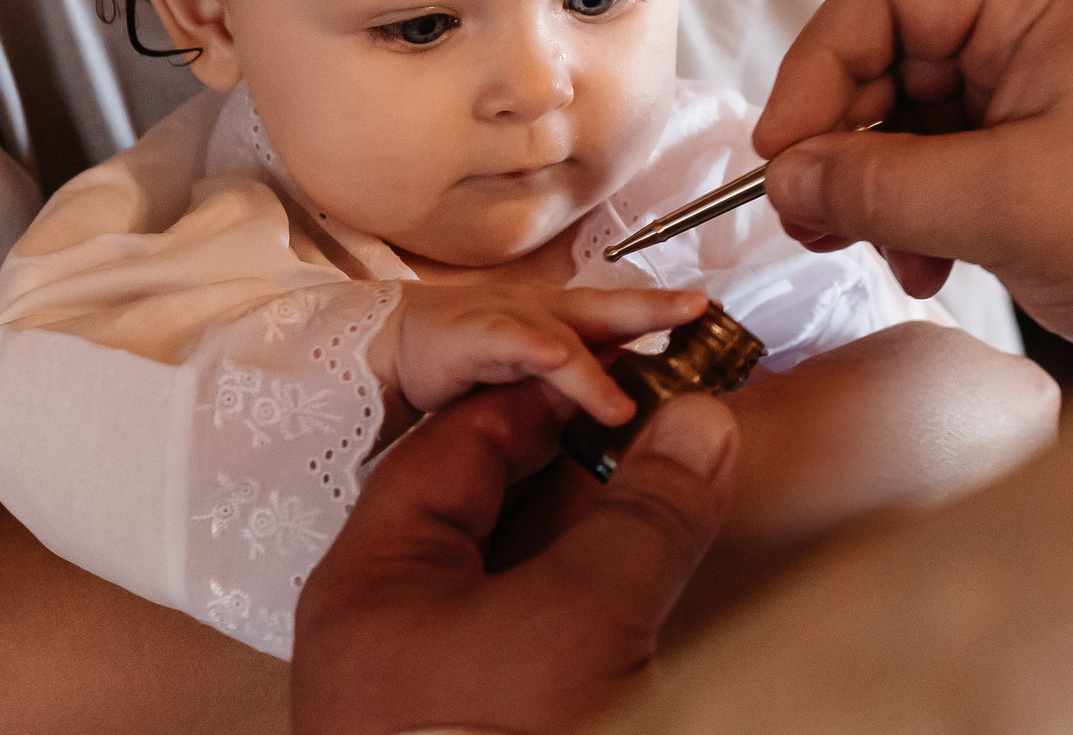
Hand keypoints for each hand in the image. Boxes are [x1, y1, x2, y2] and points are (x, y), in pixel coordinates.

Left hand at [292, 382, 736, 734]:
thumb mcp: (582, 622)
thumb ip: (644, 515)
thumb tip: (699, 426)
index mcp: (373, 577)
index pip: (459, 440)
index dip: (552, 394)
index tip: (635, 372)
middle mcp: (388, 625)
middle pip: (486, 504)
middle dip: (582, 460)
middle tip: (671, 423)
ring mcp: (430, 687)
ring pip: (516, 572)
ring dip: (598, 530)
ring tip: (681, 491)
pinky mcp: (481, 725)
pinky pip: (535, 636)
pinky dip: (595, 598)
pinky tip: (655, 583)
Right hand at [380, 283, 707, 437]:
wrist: (393, 347)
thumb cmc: (474, 365)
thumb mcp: (538, 388)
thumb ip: (583, 398)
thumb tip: (642, 422)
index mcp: (568, 324)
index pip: (627, 321)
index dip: (669, 320)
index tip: (719, 326)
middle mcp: (546, 315)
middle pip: (609, 310)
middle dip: (655, 309)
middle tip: (699, 309)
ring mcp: (509, 321)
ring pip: (562, 334)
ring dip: (596, 367)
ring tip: (627, 402)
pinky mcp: (469, 335)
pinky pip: (507, 341)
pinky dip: (534, 348)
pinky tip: (555, 358)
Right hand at [752, 0, 1072, 357]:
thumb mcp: (1001, 208)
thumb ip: (875, 188)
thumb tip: (786, 180)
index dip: (818, 69)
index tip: (782, 152)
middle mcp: (1056, 1)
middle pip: (900, 45)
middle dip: (850, 136)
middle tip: (812, 214)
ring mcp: (1064, 54)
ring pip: (927, 97)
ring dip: (890, 177)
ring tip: (885, 251)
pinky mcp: (1068, 109)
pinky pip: (968, 131)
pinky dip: (934, 190)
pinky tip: (928, 254)